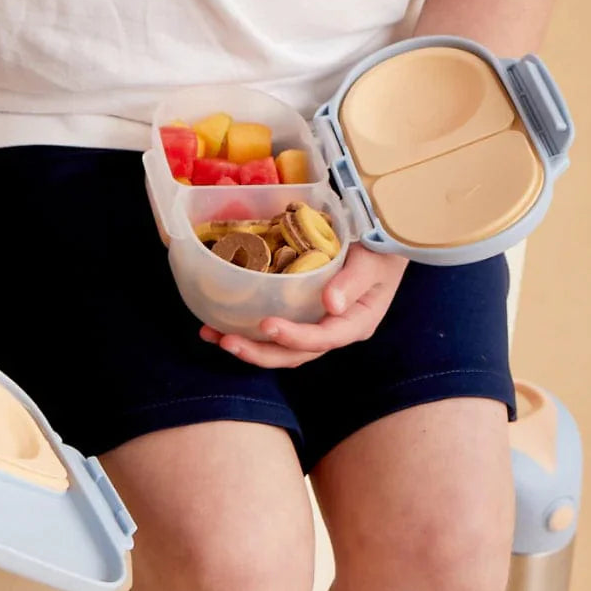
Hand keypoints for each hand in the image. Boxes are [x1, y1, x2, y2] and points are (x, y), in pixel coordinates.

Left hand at [201, 246, 407, 367]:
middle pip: (294, 354)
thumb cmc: (379, 245)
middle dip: (258, 352)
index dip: (294, 337)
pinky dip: (245, 329)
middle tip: (225, 341)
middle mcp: (333, 332)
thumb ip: (354, 281)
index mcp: (355, 323)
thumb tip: (332, 304)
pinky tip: (218, 322)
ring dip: (245, 346)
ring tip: (212, 335)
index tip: (266, 326)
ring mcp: (314, 326)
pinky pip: (272, 329)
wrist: (379, 236)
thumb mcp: (373, 260)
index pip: (322, 339)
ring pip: (278, 347)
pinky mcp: (299, 316)